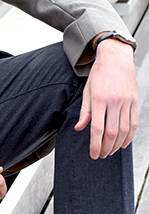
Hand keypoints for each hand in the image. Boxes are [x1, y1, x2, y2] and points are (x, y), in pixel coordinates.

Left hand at [75, 38, 137, 158]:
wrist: (115, 58)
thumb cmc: (99, 74)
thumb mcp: (87, 90)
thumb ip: (84, 111)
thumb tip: (79, 128)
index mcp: (99, 99)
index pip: (97, 128)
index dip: (95, 144)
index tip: (93, 154)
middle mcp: (114, 102)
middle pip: (111, 133)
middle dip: (106, 147)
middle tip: (101, 155)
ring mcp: (126, 102)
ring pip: (124, 131)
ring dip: (117, 145)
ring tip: (110, 151)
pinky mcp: (134, 102)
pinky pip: (133, 124)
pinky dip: (129, 137)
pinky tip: (122, 143)